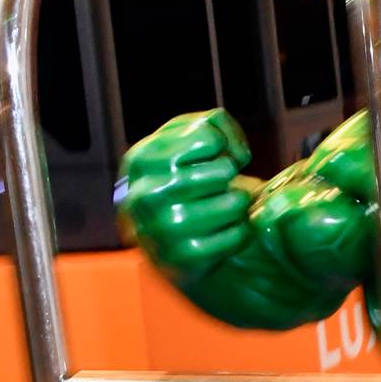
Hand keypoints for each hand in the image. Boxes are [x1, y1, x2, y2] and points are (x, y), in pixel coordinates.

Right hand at [119, 109, 254, 278]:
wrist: (169, 242)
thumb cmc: (183, 181)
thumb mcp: (185, 141)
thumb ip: (212, 123)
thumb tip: (232, 147)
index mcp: (140, 160)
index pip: (208, 137)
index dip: (222, 144)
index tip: (214, 156)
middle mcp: (145, 194)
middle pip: (223, 170)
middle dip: (230, 174)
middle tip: (219, 184)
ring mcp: (163, 229)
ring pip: (233, 202)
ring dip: (237, 203)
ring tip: (221, 206)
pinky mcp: (185, 258)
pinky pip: (237, 235)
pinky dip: (239, 231)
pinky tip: (221, 230)